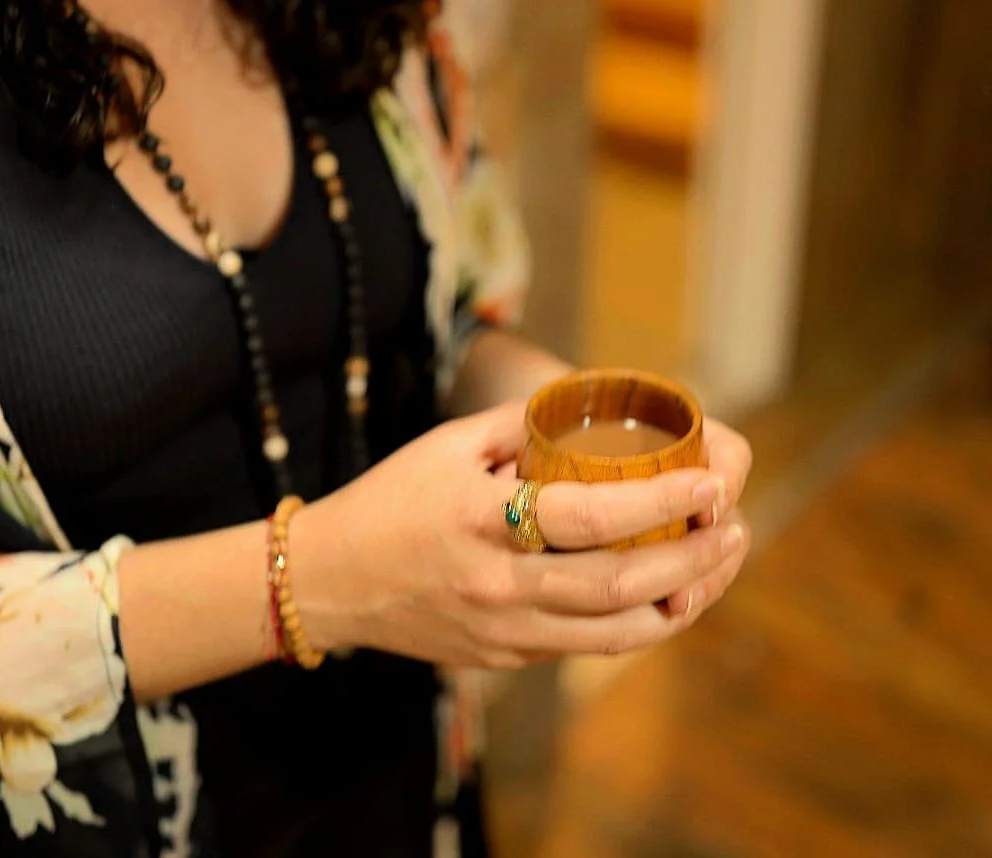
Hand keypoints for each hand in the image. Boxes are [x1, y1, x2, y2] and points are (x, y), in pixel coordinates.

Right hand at [290, 403, 751, 667]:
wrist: (328, 582)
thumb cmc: (387, 502)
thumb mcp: (445, 446)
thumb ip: (520, 427)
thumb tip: (589, 405)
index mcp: (481, 522)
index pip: (591, 515)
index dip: (661, 501)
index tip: (709, 481)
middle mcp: (497, 585)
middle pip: (620, 586)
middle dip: (694, 560)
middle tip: (734, 529)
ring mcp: (504, 632)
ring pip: (616, 633)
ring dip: (681, 602)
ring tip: (716, 566)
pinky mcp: (505, 658)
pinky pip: (586, 645)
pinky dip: (635, 624)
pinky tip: (663, 595)